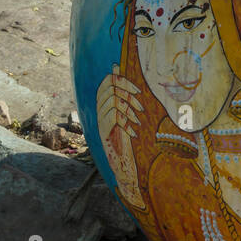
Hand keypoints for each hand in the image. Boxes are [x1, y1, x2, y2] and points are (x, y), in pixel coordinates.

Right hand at [96, 66, 144, 204]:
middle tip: (140, 103)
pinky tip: (133, 132)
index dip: (121, 79)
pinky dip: (125, 121)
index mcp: (108, 103)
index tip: (138, 89)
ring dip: (128, 107)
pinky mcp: (102, 134)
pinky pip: (111, 117)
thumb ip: (130, 95)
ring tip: (139, 119)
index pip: (107, 80)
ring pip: (111, 100)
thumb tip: (126, 74)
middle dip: (126, 90)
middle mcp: (100, 110)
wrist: (126, 166)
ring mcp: (100, 122)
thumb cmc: (133, 138)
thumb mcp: (135, 113)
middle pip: (108, 87)